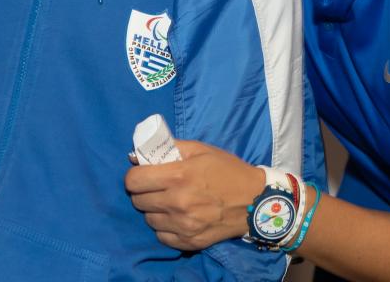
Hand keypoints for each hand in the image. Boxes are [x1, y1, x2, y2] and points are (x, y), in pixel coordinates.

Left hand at [125, 140, 264, 251]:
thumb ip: (170, 148)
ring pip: (148, 219)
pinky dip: (165, 227)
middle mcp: (177, 203)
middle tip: (157, 187)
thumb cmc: (227, 170)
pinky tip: (176, 217)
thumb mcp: (200, 150)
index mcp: (178, 176)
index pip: (134, 181)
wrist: (255, 201)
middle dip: (144, 192)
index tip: (142, 175)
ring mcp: (183, 225)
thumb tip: (138, 155)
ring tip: (168, 202)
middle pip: (138, 201)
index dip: (135, 176)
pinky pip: (161, 236)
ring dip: (154, 210)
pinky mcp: (189, 241)